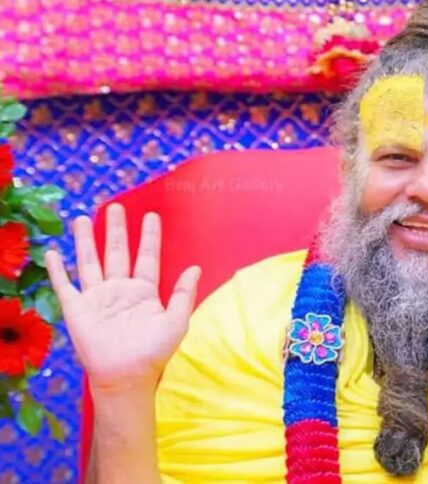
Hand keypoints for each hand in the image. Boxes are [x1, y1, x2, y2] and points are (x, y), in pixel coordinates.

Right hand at [45, 204, 200, 395]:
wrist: (126, 376)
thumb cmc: (154, 352)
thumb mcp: (176, 320)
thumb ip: (185, 293)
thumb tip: (196, 267)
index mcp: (145, 292)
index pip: (147, 257)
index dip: (149, 237)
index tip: (151, 216)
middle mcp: (120, 290)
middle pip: (117, 252)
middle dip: (116, 230)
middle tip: (114, 206)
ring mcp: (97, 298)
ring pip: (90, 261)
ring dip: (86, 241)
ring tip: (84, 218)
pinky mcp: (77, 308)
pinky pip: (64, 284)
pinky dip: (57, 269)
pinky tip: (53, 252)